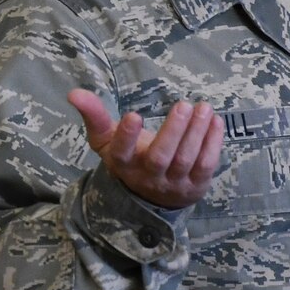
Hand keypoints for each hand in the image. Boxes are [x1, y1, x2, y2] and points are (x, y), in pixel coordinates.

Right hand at [67, 89, 223, 209]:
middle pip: (159, 158)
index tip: (133, 115)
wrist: (155, 196)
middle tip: (183, 104)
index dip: (127, 137)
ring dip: (196, 133)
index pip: (122, 153)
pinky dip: (213, 143)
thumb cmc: (130, 158)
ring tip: (203, 107)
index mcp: (123, 164)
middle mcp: (148, 177)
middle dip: (173, 131)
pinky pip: (206, 166)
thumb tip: (74, 93)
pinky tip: (215, 121)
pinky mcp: (196, 186)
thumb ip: (93, 116)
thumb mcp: (107, 140)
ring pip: (186, 160)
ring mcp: (173, 184)